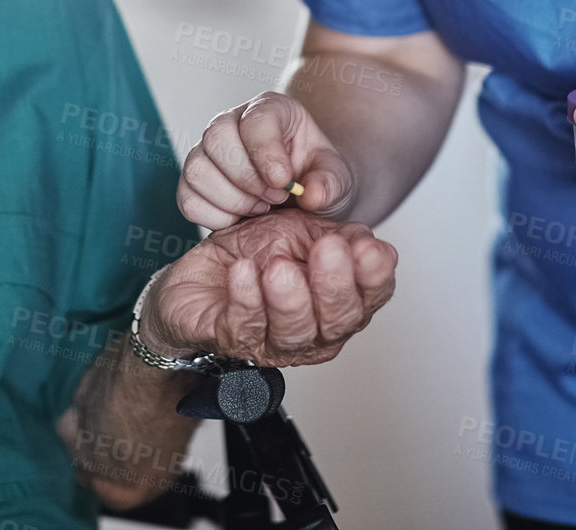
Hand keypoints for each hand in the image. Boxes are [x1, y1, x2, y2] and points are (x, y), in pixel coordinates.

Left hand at [142, 209, 396, 366]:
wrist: (200, 274)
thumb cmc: (257, 255)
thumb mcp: (302, 232)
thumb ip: (336, 237)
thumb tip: (368, 240)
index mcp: (338, 304)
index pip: (370, 298)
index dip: (374, 277)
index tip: (369, 248)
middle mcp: (314, 331)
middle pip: (337, 321)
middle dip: (335, 285)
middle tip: (329, 249)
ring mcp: (273, 342)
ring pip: (293, 331)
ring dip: (289, 298)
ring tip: (279, 266)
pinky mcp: (231, 339)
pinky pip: (243, 324)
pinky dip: (245, 297)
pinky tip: (243, 271)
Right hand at [178, 92, 356, 228]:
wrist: (301, 197)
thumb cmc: (317, 178)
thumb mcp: (337, 179)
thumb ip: (330, 183)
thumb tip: (311, 194)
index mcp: (270, 110)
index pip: (254, 119)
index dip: (265, 153)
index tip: (283, 182)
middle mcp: (232, 122)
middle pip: (216, 137)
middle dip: (246, 178)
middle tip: (275, 199)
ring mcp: (207, 151)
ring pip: (197, 169)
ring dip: (231, 199)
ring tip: (260, 208)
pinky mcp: (194, 182)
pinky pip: (187, 199)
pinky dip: (214, 216)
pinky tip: (241, 219)